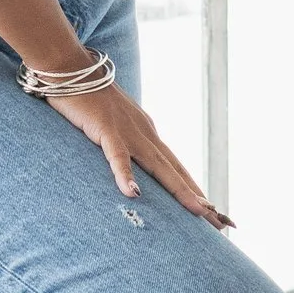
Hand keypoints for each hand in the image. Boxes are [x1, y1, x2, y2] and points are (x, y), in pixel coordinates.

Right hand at [47, 79, 231, 228]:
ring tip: (199, 212)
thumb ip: (123, 145)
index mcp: (148, 135)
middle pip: (177, 171)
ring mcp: (129, 132)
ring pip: (159, 166)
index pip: (176, 167)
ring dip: (180, 190)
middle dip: (199, 198)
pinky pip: (118, 156)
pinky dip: (126, 175)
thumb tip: (126, 168)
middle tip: (222, 223)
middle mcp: (146, 135)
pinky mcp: (106, 130)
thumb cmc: (88, 99)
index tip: (213, 212)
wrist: (71, 69)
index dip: (194, 190)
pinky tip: (133, 193)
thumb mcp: (113, 126)